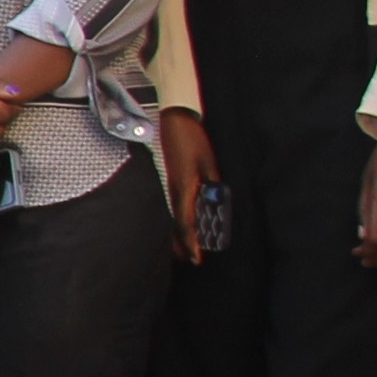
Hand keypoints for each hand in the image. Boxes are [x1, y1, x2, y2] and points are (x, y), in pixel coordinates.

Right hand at [155, 108, 218, 265]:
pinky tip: (171, 221)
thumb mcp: (207, 159)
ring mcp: (163, 184)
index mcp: (184, 186)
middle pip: (173, 225)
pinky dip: (169, 218)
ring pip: (167, 217)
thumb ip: (211, 182)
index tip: (198, 259)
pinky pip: (165, 204)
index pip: (187, 223)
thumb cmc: (189, 137)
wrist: (166, 117)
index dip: (192, 243)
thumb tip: (215, 202)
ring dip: (174, 234)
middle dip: (181, 244)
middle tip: (189, 259)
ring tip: (179, 248)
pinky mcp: (161, 178)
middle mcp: (170, 190)